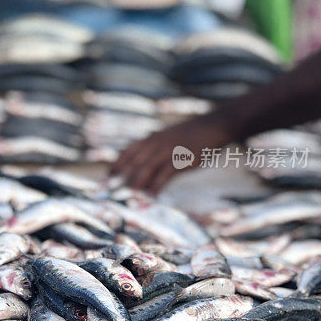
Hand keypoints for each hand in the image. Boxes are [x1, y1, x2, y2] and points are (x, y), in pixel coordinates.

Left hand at [111, 114, 233, 192]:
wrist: (213, 126)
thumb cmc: (191, 134)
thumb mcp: (169, 136)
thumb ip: (156, 146)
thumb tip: (144, 160)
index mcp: (153, 138)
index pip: (128, 151)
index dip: (117, 163)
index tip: (108, 175)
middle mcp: (157, 143)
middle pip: (133, 161)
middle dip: (120, 175)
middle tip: (110, 188)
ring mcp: (168, 151)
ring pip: (146, 168)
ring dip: (136, 181)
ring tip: (129, 193)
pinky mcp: (180, 159)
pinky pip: (164, 174)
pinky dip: (156, 185)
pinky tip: (152, 194)